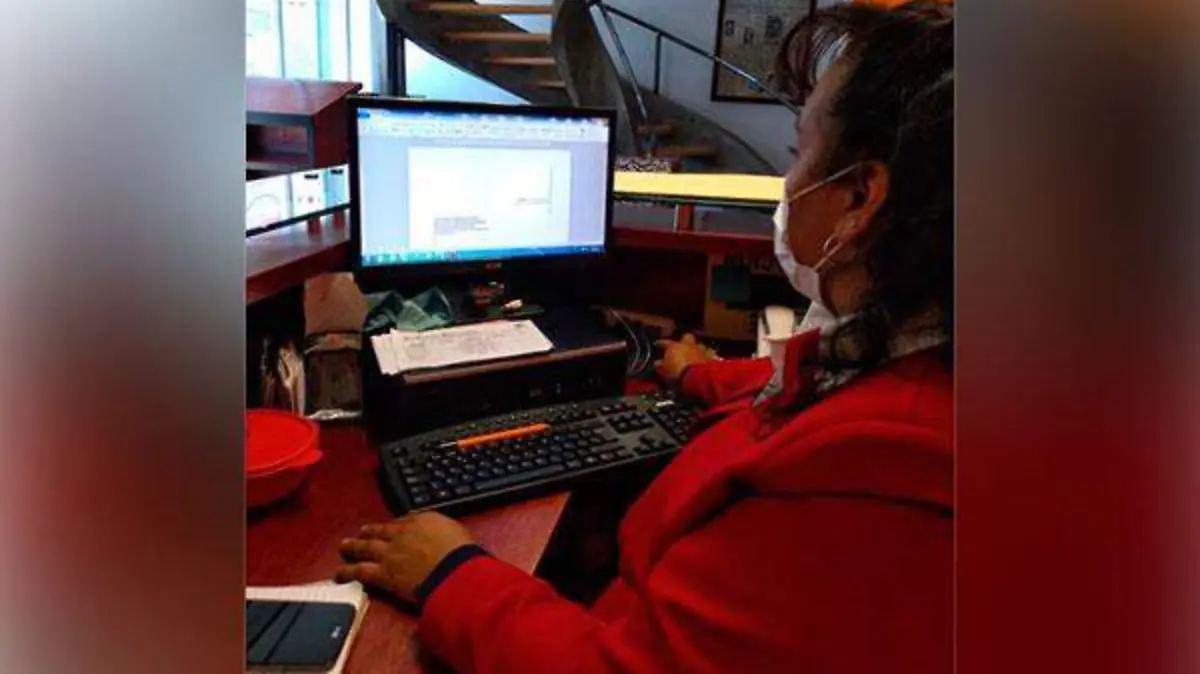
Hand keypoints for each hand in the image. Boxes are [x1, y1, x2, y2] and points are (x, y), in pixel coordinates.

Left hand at [335, 512, 476, 603]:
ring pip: (366, 548)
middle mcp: (402, 533)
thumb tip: (446, 535)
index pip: (405, 520)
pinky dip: (348, 572)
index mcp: (424, 520)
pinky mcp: (383, 573)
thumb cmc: (463, 554)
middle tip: (362, 531)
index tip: (392, 528)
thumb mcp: (459, 533)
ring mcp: (390, 553)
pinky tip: (339, 573)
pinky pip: (361, 571)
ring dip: (354, 546)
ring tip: (344, 546)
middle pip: (382, 530)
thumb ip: (447, 533)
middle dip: (371, 531)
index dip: (396, 526)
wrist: (453, 570)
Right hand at [654, 333, 715, 385]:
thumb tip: (657, 363)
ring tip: (695, 355)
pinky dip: (706, 358)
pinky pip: (709, 355)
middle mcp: (688, 345)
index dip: (661, 343)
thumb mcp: (664, 371)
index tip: (657, 344)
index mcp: (674, 346)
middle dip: (685, 341)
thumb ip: (661, 365)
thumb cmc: (677, 373)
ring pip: (699, 345)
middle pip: (687, 337)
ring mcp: (701, 350)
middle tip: (682, 347)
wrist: (698, 377)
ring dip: (697, 350)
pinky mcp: (711, 358)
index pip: (665, 342)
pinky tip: (704, 362)